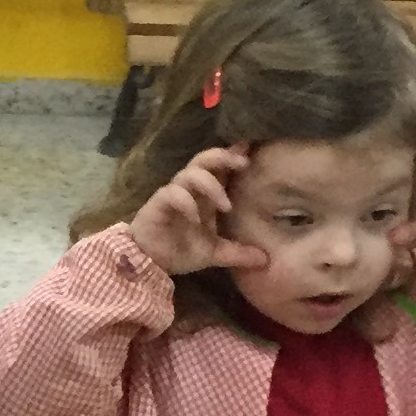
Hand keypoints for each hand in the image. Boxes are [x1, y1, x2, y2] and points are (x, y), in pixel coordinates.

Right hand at [131, 147, 263, 278]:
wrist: (149, 263)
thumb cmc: (180, 250)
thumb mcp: (215, 253)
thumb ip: (239, 253)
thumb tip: (266, 260)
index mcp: (206, 195)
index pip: (220, 167)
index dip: (234, 155)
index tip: (251, 151)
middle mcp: (191, 189)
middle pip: (205, 159)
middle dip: (223, 156)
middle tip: (243, 163)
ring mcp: (174, 194)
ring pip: (190, 173)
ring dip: (210, 184)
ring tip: (225, 206)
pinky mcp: (158, 203)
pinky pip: (172, 193)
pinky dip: (186, 201)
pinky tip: (196, 218)